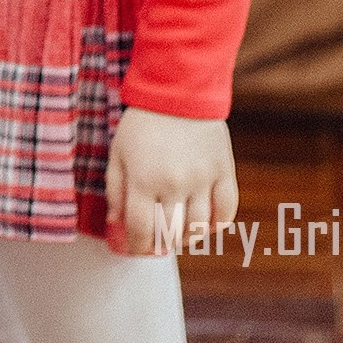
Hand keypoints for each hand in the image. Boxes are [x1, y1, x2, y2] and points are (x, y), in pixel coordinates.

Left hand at [104, 107, 237, 255]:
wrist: (179, 93)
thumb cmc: (142, 124)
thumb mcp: (117, 153)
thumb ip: (115, 190)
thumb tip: (116, 223)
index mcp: (144, 180)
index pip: (141, 230)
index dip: (137, 247)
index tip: (134, 249)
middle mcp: (175, 184)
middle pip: (171, 234)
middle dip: (160, 244)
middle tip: (155, 242)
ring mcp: (203, 180)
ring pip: (199, 228)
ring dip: (187, 238)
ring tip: (177, 234)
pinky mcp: (225, 173)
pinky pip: (226, 212)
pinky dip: (216, 225)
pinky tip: (204, 224)